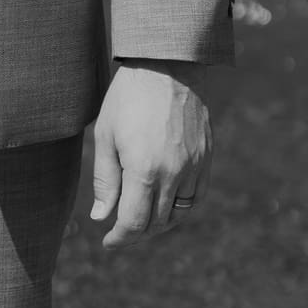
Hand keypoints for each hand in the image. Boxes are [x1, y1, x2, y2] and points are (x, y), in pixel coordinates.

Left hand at [89, 62, 212, 249]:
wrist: (166, 66)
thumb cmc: (128, 98)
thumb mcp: (106, 135)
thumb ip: (105, 180)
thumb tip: (101, 217)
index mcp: (144, 170)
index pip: (134, 223)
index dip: (120, 238)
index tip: (109, 242)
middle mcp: (173, 174)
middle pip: (157, 223)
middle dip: (137, 233)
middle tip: (121, 230)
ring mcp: (193, 167)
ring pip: (179, 214)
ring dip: (159, 224)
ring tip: (142, 219)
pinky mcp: (206, 158)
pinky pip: (196, 196)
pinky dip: (181, 207)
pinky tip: (166, 203)